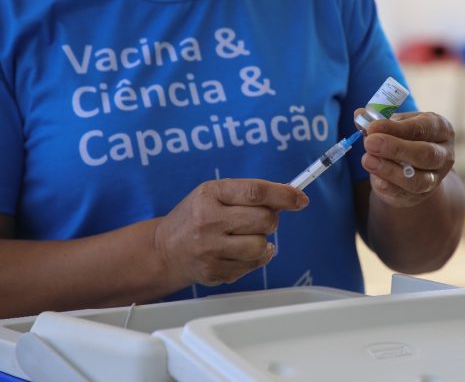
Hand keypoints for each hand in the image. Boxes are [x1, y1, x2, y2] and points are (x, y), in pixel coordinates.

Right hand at [154, 179, 308, 286]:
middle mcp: (208, 220)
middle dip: (271, 219)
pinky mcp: (214, 272)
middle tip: (258, 220)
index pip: (256, 192)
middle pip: (265, 219)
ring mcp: (210, 249)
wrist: (164, 250)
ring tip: (246, 237)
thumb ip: (248, 193)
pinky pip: (253, 265)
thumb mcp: (215, 194)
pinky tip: (238, 252)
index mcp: (210, 194)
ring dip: (262, 241)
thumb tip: (290, 199)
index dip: (284, 195)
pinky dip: (254, 258)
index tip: (300, 199)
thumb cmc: (196, 216)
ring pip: (261, 245)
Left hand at [356, 110, 455, 207]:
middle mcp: (443, 155)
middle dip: (396, 148)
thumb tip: (359, 115)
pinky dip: (389, 186)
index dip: (396, 128)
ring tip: (367, 160)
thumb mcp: (395, 125)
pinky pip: (405, 194)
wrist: (412, 167)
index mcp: (440, 129)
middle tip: (370, 143)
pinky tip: (375, 179)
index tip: (372, 127)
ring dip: (390, 170)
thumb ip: (378, 121)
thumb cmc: (403, 138)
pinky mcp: (421, 196)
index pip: (422, 128)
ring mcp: (435, 179)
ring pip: (418, 179)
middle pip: (426, 154)